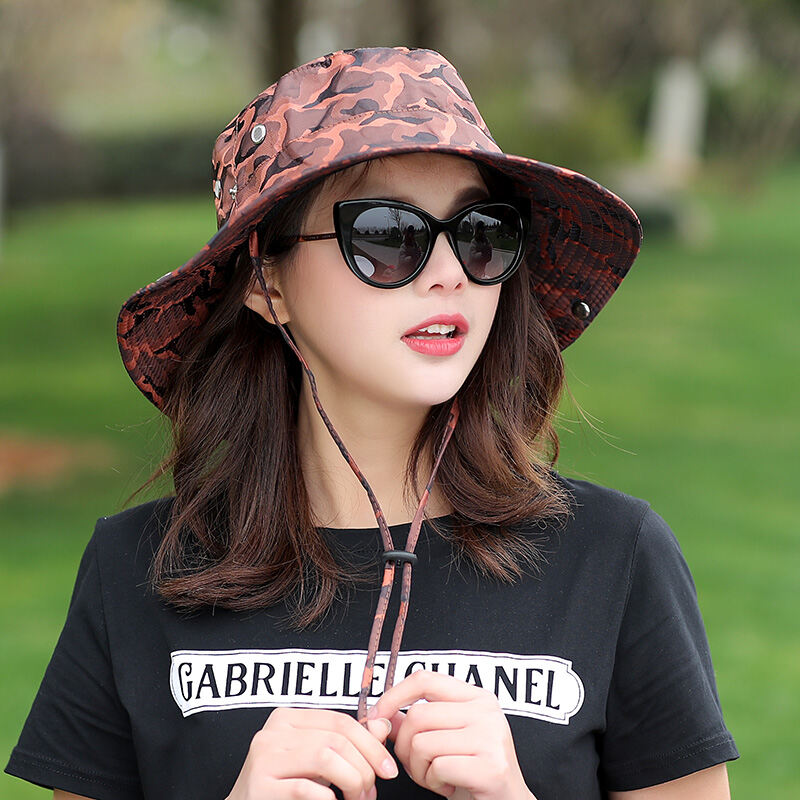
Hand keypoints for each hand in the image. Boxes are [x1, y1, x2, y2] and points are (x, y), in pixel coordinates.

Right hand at [225, 706, 397, 799]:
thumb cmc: (283, 788)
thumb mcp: (316, 761)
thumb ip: (348, 742)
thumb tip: (383, 726)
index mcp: (287, 719)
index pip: (340, 721)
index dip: (371, 744)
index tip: (388, 769)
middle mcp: (272, 732)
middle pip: (336, 740)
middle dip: (363, 769)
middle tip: (369, 793)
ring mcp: (263, 758)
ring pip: (325, 758)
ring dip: (351, 782)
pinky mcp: (260, 786)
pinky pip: (306, 788)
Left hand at [368, 670, 534, 799]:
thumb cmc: (472, 771)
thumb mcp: (444, 739)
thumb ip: (416, 724)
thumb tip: (380, 717)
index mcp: (475, 696)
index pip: (424, 679)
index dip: (394, 696)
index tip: (378, 718)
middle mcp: (486, 710)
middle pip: (417, 716)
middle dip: (404, 748)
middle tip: (418, 766)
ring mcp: (491, 737)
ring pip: (422, 743)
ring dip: (419, 770)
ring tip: (436, 777)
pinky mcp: (490, 767)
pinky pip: (437, 768)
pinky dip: (433, 783)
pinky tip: (449, 787)